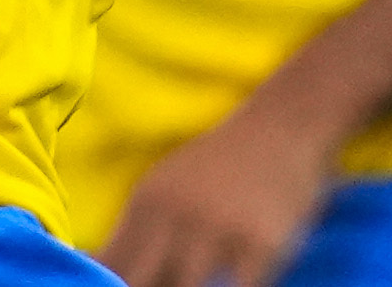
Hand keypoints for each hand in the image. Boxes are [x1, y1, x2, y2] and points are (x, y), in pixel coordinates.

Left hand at [98, 84, 341, 286]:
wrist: (287, 121)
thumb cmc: (223, 164)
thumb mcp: (169, 188)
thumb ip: (138, 235)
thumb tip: (104, 277)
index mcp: (147, 204)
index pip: (108, 267)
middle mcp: (176, 215)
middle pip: (137, 284)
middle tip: (164, 283)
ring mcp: (219, 230)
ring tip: (200, 276)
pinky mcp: (262, 244)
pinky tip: (237, 282)